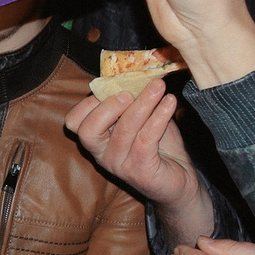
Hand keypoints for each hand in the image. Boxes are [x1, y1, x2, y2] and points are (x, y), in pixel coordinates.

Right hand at [65, 78, 211, 247]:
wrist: (180, 181)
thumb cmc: (160, 147)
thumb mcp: (142, 120)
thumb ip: (133, 102)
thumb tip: (137, 73)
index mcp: (97, 140)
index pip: (74, 123)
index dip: (88, 103)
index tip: (113, 87)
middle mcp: (102, 155)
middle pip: (87, 131)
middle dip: (107, 107)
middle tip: (129, 92)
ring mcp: (120, 165)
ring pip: (124, 130)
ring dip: (143, 104)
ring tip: (159, 88)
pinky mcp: (141, 171)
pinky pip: (146, 139)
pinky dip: (159, 117)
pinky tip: (171, 103)